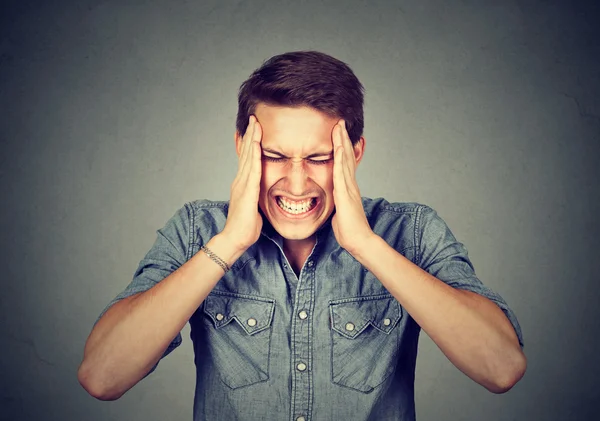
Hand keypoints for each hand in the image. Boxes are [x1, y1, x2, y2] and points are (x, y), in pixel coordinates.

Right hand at [221, 115, 262, 251]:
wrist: (235, 239)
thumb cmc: (245, 226)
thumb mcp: (253, 206)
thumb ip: (257, 196)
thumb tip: (263, 192)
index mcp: (242, 184)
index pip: (246, 158)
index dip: (249, 142)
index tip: (253, 128)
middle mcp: (240, 180)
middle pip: (245, 152)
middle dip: (250, 134)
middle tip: (253, 118)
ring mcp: (241, 184)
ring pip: (247, 156)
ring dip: (252, 139)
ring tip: (255, 123)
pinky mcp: (246, 191)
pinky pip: (252, 169)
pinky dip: (253, 155)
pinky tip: (256, 143)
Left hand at [331, 120, 373, 254]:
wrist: (359, 241)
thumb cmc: (349, 230)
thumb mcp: (340, 212)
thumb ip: (338, 202)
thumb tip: (333, 200)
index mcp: (348, 188)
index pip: (345, 163)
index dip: (342, 147)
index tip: (338, 133)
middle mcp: (350, 184)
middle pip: (347, 156)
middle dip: (343, 138)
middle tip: (340, 121)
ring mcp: (349, 188)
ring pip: (345, 160)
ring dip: (342, 142)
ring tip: (339, 126)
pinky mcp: (345, 194)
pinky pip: (341, 173)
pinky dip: (341, 159)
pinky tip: (339, 147)